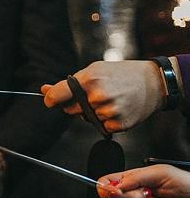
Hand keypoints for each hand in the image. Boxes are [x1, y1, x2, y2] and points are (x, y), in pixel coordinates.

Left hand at [41, 60, 164, 131]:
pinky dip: (106, 121)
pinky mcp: (119, 124)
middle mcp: (97, 96)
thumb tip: (44, 90)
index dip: (51, 100)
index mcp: (89, 79)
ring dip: (94, 112)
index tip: (51, 101)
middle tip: (95, 94)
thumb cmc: (121, 74)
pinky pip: (102, 127)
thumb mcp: (94, 70)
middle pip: (70, 110)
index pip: (57, 96)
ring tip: (111, 99)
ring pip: (87, 119)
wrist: (153, 82)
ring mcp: (109, 111)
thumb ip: (68, 83)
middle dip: (77, 104)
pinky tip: (118, 108)